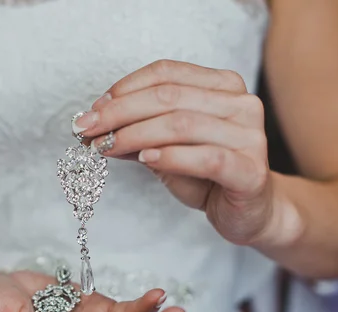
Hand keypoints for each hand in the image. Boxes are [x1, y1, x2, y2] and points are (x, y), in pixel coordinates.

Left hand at [77, 59, 273, 244]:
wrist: (249, 213)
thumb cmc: (207, 177)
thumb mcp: (166, 148)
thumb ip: (138, 133)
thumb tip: (95, 126)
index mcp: (223, 86)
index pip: (167, 73)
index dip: (124, 88)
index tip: (93, 109)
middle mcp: (241, 104)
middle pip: (170, 96)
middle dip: (120, 112)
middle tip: (87, 129)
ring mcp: (250, 136)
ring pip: (183, 124)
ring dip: (135, 135)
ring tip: (105, 146)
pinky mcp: (251, 171)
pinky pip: (206, 158)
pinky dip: (171, 156)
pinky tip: (145, 159)